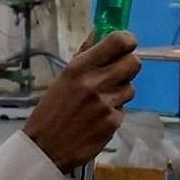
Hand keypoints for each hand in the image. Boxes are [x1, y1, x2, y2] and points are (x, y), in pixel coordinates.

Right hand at [24, 32, 141, 169]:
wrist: (45, 148)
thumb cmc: (51, 110)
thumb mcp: (63, 78)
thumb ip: (85, 55)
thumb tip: (99, 31)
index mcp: (80, 67)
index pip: (118, 41)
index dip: (127, 41)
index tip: (125, 45)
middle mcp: (96, 82)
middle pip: (134, 63)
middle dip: (129, 66)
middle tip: (118, 73)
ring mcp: (107, 104)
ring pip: (131, 88)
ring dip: (120, 92)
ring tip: (101, 100)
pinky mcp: (113, 123)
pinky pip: (123, 110)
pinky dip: (114, 112)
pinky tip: (98, 118)